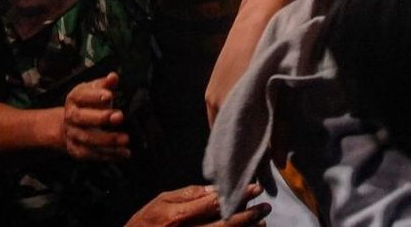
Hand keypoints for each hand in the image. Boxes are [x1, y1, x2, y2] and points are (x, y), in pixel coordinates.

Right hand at [61, 72, 129, 160]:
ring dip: (108, 140)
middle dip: (101, 118)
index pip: (82, 96)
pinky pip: (92, 154)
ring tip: (126, 139)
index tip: (109, 96)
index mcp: (74, 98)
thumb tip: (113, 77)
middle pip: (82, 118)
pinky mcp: (77, 150)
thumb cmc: (88, 104)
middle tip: (120, 117)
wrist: (69, 125)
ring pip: (88, 139)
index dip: (95, 96)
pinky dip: (108, 155)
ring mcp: (72, 134)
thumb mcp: (94, 90)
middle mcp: (70, 117)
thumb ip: (105, 84)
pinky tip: (123, 153)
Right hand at [125, 184, 269, 226]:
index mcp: (178, 217)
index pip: (214, 204)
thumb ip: (187, 194)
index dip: (237, 195)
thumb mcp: (161, 201)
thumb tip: (213, 189)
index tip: (255, 188)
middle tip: (265, 207)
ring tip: (262, 222)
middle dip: (248, 216)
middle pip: (225, 225)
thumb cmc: (145, 222)